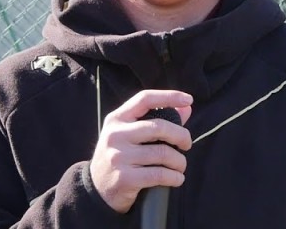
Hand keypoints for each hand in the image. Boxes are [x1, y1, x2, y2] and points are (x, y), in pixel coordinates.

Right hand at [89, 90, 192, 212]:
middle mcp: (115, 135)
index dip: (169, 96)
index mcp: (117, 119)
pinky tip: (176, 179)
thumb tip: (186, 107)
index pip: (145, 99)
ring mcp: (118, 156)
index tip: (188, 99)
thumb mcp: (130, 134)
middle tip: (186, 144)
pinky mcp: (124, 178)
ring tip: (180, 166)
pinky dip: (174, 177)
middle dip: (181, 135)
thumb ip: (158, 119)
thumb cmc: (121, 156)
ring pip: (163, 153)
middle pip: (159, 127)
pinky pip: (159, 174)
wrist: (97, 190)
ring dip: (179, 161)